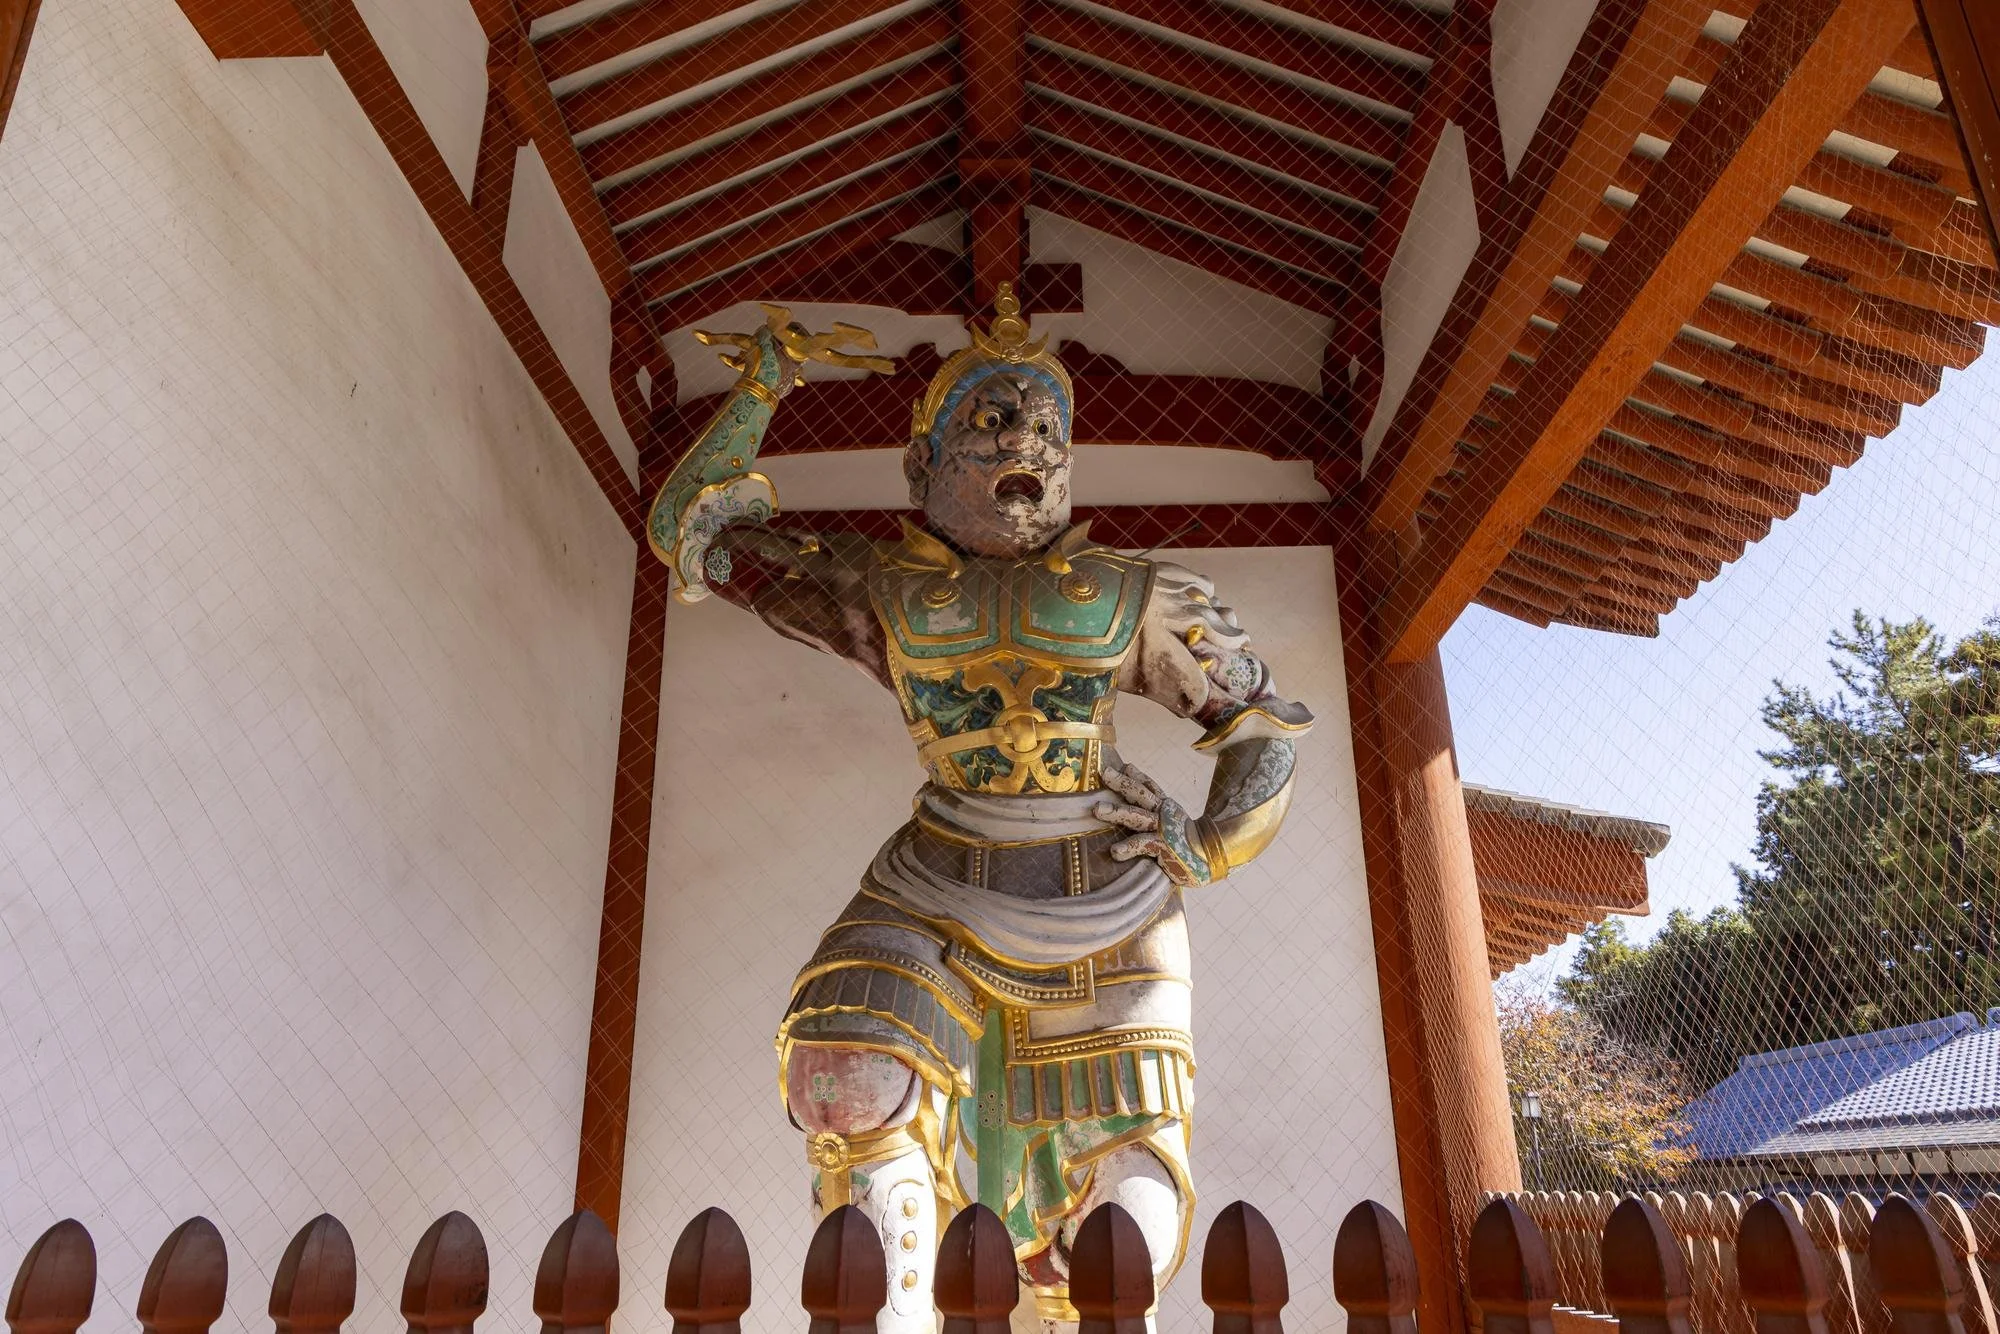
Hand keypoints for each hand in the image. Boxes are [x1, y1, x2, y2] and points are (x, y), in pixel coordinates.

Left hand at [1091, 763, 1213, 886]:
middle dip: (1121, 782)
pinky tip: (1115, 851)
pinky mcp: (1164, 847)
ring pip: (1137, 816)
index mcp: (1166, 807)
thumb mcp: (1173, 824)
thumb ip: (1156, 816)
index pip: (1149, 787)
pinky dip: (1128, 847)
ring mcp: (1163, 829)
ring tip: (1097, 809)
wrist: (1211, 857)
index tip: (1124, 766)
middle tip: (1105, 773)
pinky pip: (1143, 844)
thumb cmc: (1187, 844)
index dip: (1137, 775)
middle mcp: (1163, 814)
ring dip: (1117, 811)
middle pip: (1140, 794)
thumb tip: (1138, 809)